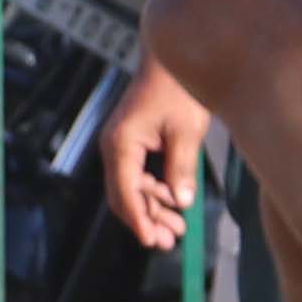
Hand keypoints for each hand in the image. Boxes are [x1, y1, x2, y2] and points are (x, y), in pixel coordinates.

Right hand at [98, 56, 213, 250]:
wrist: (171, 60)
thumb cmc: (178, 89)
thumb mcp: (186, 131)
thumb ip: (182, 168)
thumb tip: (181, 201)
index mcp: (121, 144)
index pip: (125, 193)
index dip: (138, 220)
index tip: (151, 241)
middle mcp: (115, 147)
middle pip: (124, 196)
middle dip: (146, 220)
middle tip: (169, 240)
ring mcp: (122, 146)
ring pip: (132, 189)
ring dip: (152, 208)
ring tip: (178, 228)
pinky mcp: (133, 143)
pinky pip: (139, 175)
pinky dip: (155, 191)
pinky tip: (174, 201)